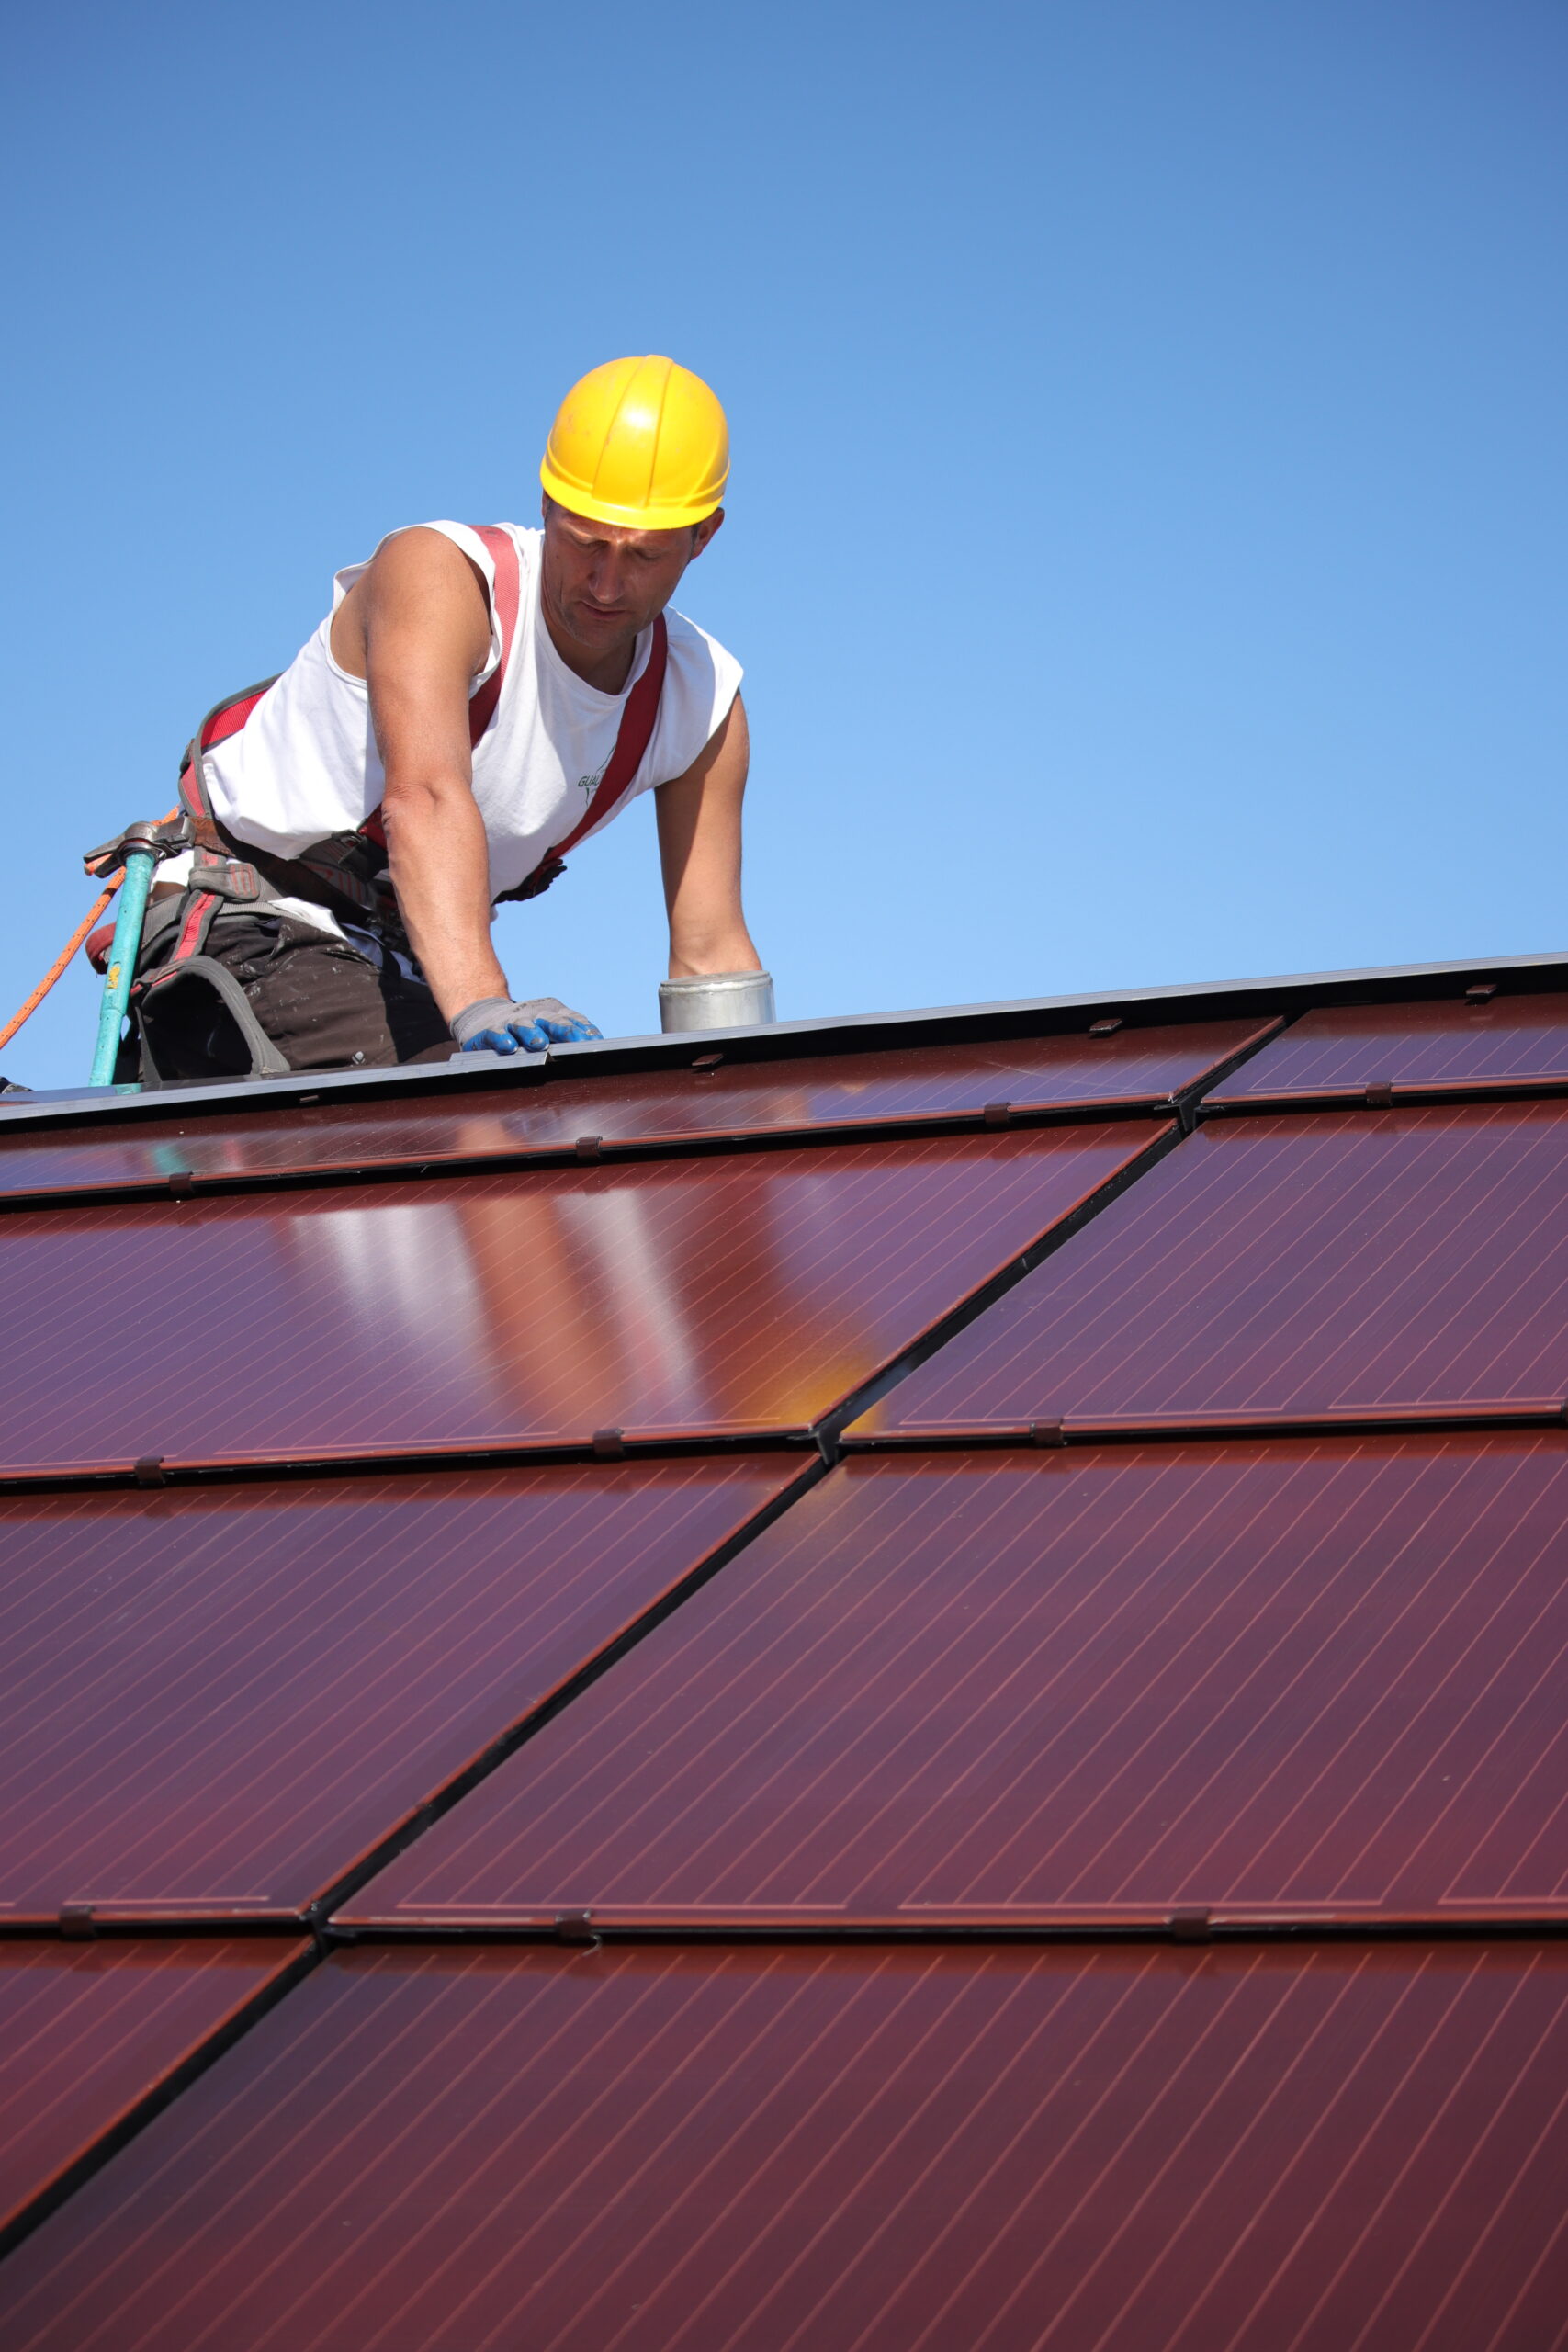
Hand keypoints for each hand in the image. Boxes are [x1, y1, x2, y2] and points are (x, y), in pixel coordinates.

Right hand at [451, 994, 601, 1054]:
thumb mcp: (549, 1029)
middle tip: (577, 1042)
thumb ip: (570, 1038)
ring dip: (533, 1033)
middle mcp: (535, 1013)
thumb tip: (597, 1049)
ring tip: (540, 1044)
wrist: (486, 1020)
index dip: (585, 1031)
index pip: (574, 1020)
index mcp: (554, 1012)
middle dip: (566, 1030)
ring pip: (524, 1025)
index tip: (597, 1043)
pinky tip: (509, 1046)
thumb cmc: (526, 1030)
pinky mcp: (490, 1030)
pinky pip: (497, 1033)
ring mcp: (512, 1020)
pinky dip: (502, 1038)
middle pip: (553, 1020)